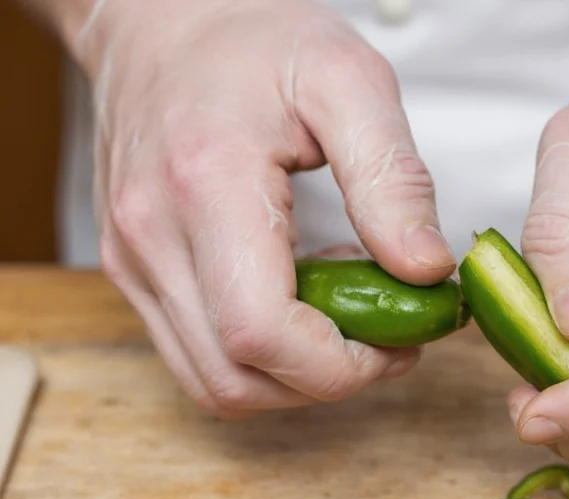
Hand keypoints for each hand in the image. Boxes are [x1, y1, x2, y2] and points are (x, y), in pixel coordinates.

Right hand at [75, 0, 455, 417]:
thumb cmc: (257, 41)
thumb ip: (391, 179)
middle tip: (387, 335)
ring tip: (344, 311)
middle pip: (236, 379)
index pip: (261, 335)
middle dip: (327, 380)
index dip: (342, 366)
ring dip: (293, 375)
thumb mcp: (349, 82)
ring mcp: (132, 261)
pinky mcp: (133, 270)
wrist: (164, 22)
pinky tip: (300, 300)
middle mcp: (152, 237)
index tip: (401, 341)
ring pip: (214, 383)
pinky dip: (259, 356)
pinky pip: (197, 354)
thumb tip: (427, 271)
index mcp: (206, 186)